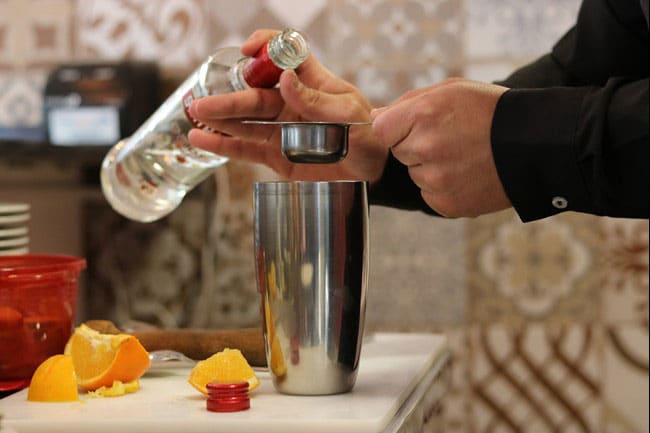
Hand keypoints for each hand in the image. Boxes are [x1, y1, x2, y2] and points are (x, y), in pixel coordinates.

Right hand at [188, 29, 387, 182]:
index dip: (264, 46)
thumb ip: (317, 100)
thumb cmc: (368, 137)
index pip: (283, 54)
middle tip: (202, 103)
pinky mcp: (276, 155)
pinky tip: (201, 141)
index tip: (246, 51)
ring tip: (195, 117)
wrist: (373, 173)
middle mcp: (290, 103)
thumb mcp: (350, 115)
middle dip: (227, 98)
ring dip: (219, 119)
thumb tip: (286, 80)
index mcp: (311, 83)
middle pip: (254, 94)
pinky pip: (246, 149)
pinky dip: (224, 146)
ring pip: (244, 122)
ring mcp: (281, 130)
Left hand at [371, 78, 510, 216]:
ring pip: (415, 174)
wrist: (534, 144)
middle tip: (452, 138)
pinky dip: (444, 188)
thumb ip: (407, 103)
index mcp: (422, 115)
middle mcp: (425, 148)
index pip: (380, 129)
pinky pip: (429, 195)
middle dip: (417, 145)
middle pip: (399, 152)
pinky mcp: (445, 203)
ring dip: (431, 167)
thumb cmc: (491, 112)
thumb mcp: (450, 90)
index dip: (398, 127)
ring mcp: (435, 179)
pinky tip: (468, 174)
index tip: (419, 125)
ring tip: (465, 156)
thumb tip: (375, 118)